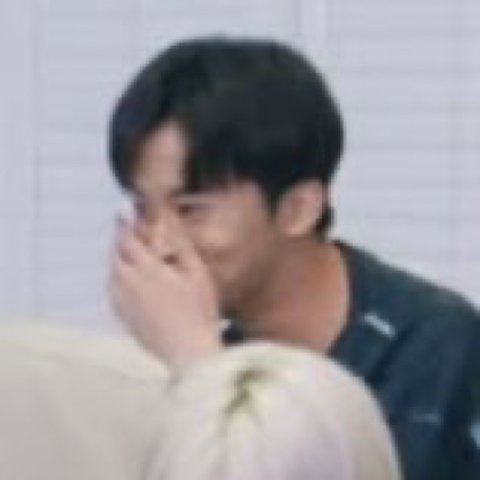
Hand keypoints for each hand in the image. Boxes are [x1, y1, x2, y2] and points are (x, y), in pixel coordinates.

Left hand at [109, 212, 221, 369]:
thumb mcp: (197, 273)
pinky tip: (126, 282)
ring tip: (126, 254)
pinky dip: (116, 280)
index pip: (128, 240)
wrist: (189, 351)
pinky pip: (113, 292)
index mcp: (147, 270)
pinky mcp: (124, 318)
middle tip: (124, 231)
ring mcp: (124, 303)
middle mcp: (129, 284)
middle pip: (114, 255)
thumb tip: (172, 225)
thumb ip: (182, 245)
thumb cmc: (199, 312)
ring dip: (116, 259)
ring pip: (112, 273)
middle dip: (118, 239)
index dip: (124, 224)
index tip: (124, 213)